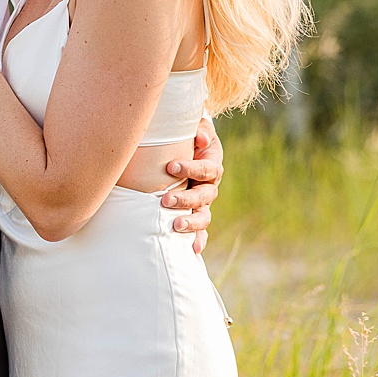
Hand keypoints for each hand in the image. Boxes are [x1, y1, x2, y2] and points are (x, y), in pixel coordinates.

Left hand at [162, 116, 222, 253]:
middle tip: (165, 200)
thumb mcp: (195, 126)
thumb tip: (200, 138)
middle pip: (204, 196)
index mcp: (212, 164)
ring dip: (191, 222)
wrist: (187, 146)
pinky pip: (201, 230)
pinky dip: (198, 240)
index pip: (206, 168)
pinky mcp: (196, 213)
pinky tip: (192, 249)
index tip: (170, 167)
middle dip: (185, 200)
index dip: (190, 168)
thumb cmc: (188, 135)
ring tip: (175, 226)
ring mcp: (203, 202)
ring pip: (203, 216)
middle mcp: (209, 186)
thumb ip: (200, 128)